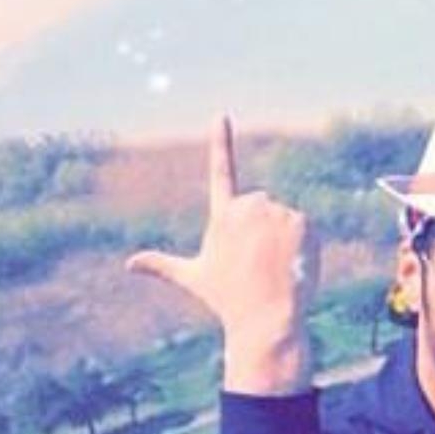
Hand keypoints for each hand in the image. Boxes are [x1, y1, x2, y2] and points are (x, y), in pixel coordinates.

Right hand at [126, 116, 318, 392]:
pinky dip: (303, 244)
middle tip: (256, 261)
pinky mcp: (301, 219)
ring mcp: (276, 211)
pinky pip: (305, 226)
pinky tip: (292, 264)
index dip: (220, 141)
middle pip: (261, 207)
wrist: (264, 318)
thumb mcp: (193, 278)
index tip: (221, 114)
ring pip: (283, 217)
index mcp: (223, 215)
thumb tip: (129, 264)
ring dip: (281, 237)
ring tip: (273, 266)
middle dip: (260, 228)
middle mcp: (248, 205)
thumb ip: (162, 265)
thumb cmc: (226, 300)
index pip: (220, 170)